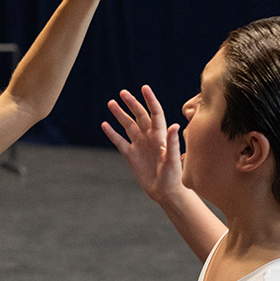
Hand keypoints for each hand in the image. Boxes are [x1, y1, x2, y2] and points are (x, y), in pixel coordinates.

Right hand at [102, 85, 185, 203]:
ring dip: (120, 115)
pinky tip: (105, 125)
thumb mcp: (172, 160)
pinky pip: (120, 141)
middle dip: (131, 104)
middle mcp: (149, 137)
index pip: (155, 113)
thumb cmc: (173, 177)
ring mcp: (139, 145)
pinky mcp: (131, 155)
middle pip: (139, 116)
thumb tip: (174, 125)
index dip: (150, 100)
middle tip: (123, 92)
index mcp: (160, 135)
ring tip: (111, 103)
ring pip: (128, 125)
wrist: (164, 191)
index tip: (144, 88)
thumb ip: (173, 143)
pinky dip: (112, 133)